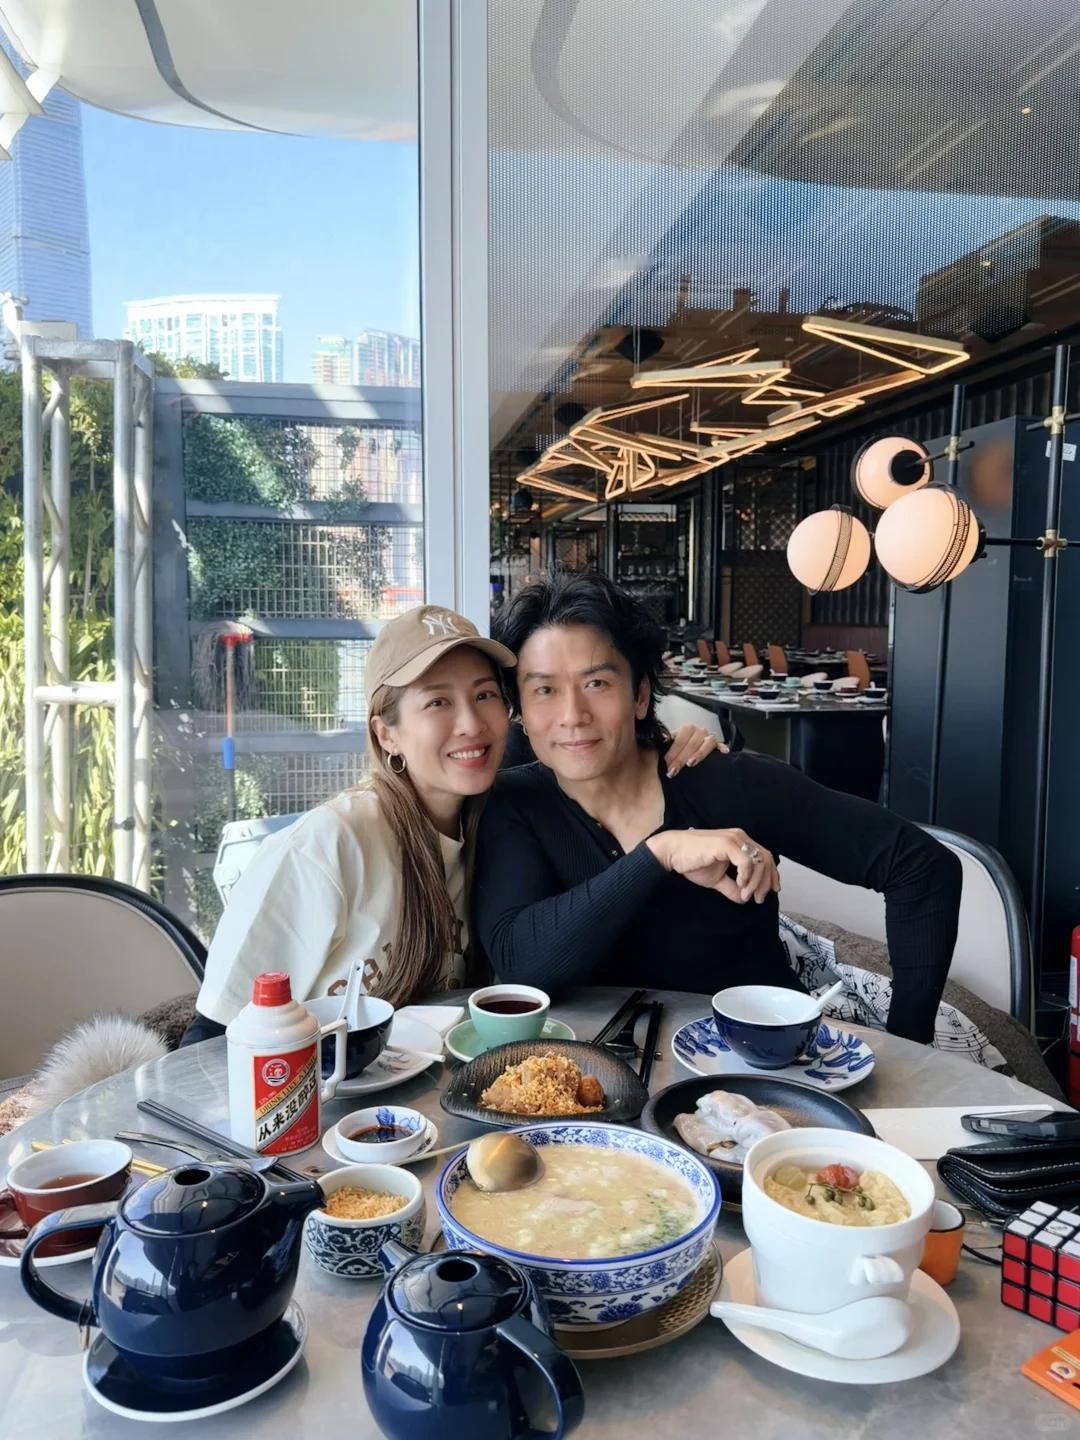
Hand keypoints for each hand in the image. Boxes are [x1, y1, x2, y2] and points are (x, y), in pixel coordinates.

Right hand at [646, 828, 778, 903]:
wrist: (672, 852)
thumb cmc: (691, 860)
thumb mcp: (716, 879)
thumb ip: (732, 887)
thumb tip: (743, 899)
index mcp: (740, 842)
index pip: (765, 856)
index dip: (771, 875)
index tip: (771, 891)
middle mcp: (740, 837)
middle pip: (766, 859)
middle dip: (766, 882)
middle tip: (758, 898)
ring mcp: (734, 839)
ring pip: (758, 861)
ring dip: (755, 882)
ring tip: (745, 894)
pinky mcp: (726, 843)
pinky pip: (745, 861)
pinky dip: (746, 876)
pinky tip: (739, 885)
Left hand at [664, 724, 728, 776]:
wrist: (687, 747)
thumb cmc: (678, 747)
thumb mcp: (670, 744)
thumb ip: (665, 742)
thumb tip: (661, 740)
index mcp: (686, 729)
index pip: (679, 740)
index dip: (672, 752)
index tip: (666, 764)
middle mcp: (698, 731)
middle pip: (692, 743)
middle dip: (680, 758)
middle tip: (673, 770)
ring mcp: (708, 737)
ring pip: (707, 742)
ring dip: (699, 753)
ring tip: (690, 763)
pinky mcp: (717, 745)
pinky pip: (721, 744)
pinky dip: (722, 747)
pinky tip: (723, 752)